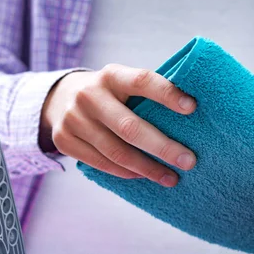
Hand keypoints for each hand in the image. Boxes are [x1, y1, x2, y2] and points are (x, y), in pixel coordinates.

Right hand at [39, 64, 196, 186]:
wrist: (61, 98)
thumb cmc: (108, 93)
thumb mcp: (122, 82)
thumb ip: (146, 93)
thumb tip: (189, 115)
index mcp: (110, 75)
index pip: (141, 81)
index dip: (167, 94)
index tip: (192, 108)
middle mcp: (88, 96)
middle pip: (129, 128)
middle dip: (163, 147)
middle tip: (188, 161)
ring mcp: (73, 119)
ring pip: (116, 152)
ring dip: (147, 169)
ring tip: (171, 178)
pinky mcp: (64, 140)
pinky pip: (101, 163)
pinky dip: (125, 172)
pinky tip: (143, 176)